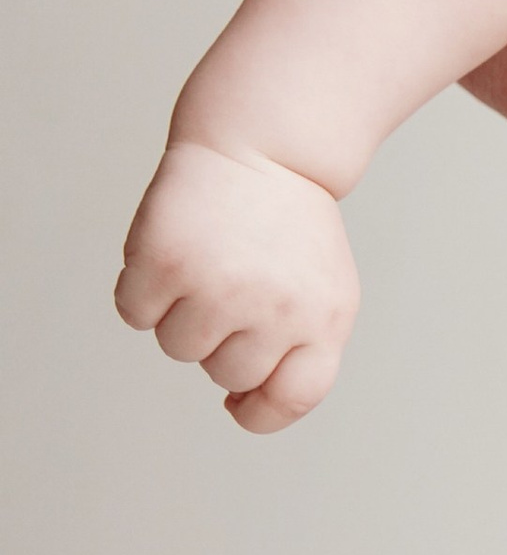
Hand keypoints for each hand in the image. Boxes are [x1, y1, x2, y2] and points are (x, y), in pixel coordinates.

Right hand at [115, 137, 359, 431]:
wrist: (265, 145)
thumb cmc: (290, 230)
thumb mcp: (324, 292)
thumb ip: (299, 355)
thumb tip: (241, 408)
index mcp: (325, 319)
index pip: (290, 399)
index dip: (259, 410)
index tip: (239, 401)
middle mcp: (277, 307)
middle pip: (224, 375)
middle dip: (222, 339)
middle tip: (236, 282)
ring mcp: (220, 284)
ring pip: (176, 349)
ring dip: (180, 314)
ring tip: (207, 263)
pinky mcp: (166, 258)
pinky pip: (134, 314)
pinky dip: (142, 290)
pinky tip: (171, 253)